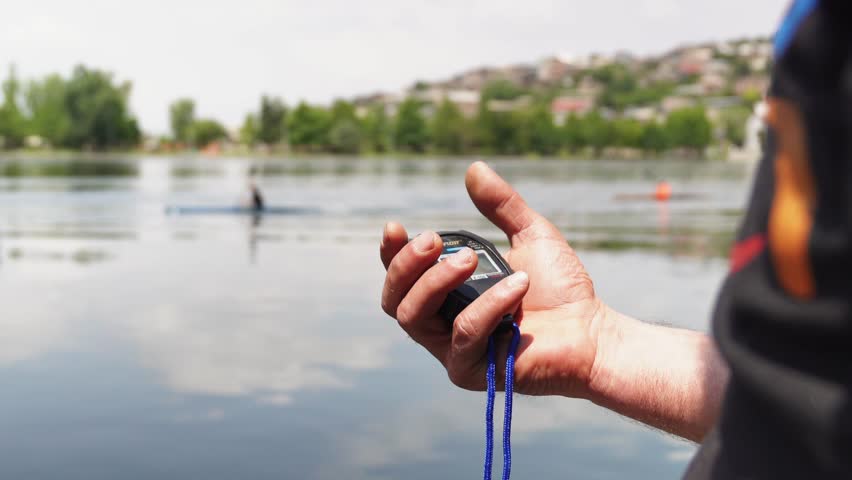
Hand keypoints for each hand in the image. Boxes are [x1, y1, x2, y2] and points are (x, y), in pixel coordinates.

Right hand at [380, 161, 608, 397]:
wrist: (593, 332)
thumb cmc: (560, 289)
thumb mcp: (529, 236)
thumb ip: (501, 206)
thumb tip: (474, 168)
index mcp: (446, 296)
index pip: (401, 278)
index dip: (391, 253)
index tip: (395, 226)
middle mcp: (441, 324)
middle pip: (394, 299)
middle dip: (407, 265)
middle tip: (436, 240)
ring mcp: (452, 350)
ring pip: (413, 317)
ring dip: (436, 282)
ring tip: (471, 259)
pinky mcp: (470, 371)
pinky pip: (463, 334)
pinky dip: (488, 305)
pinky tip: (518, 286)